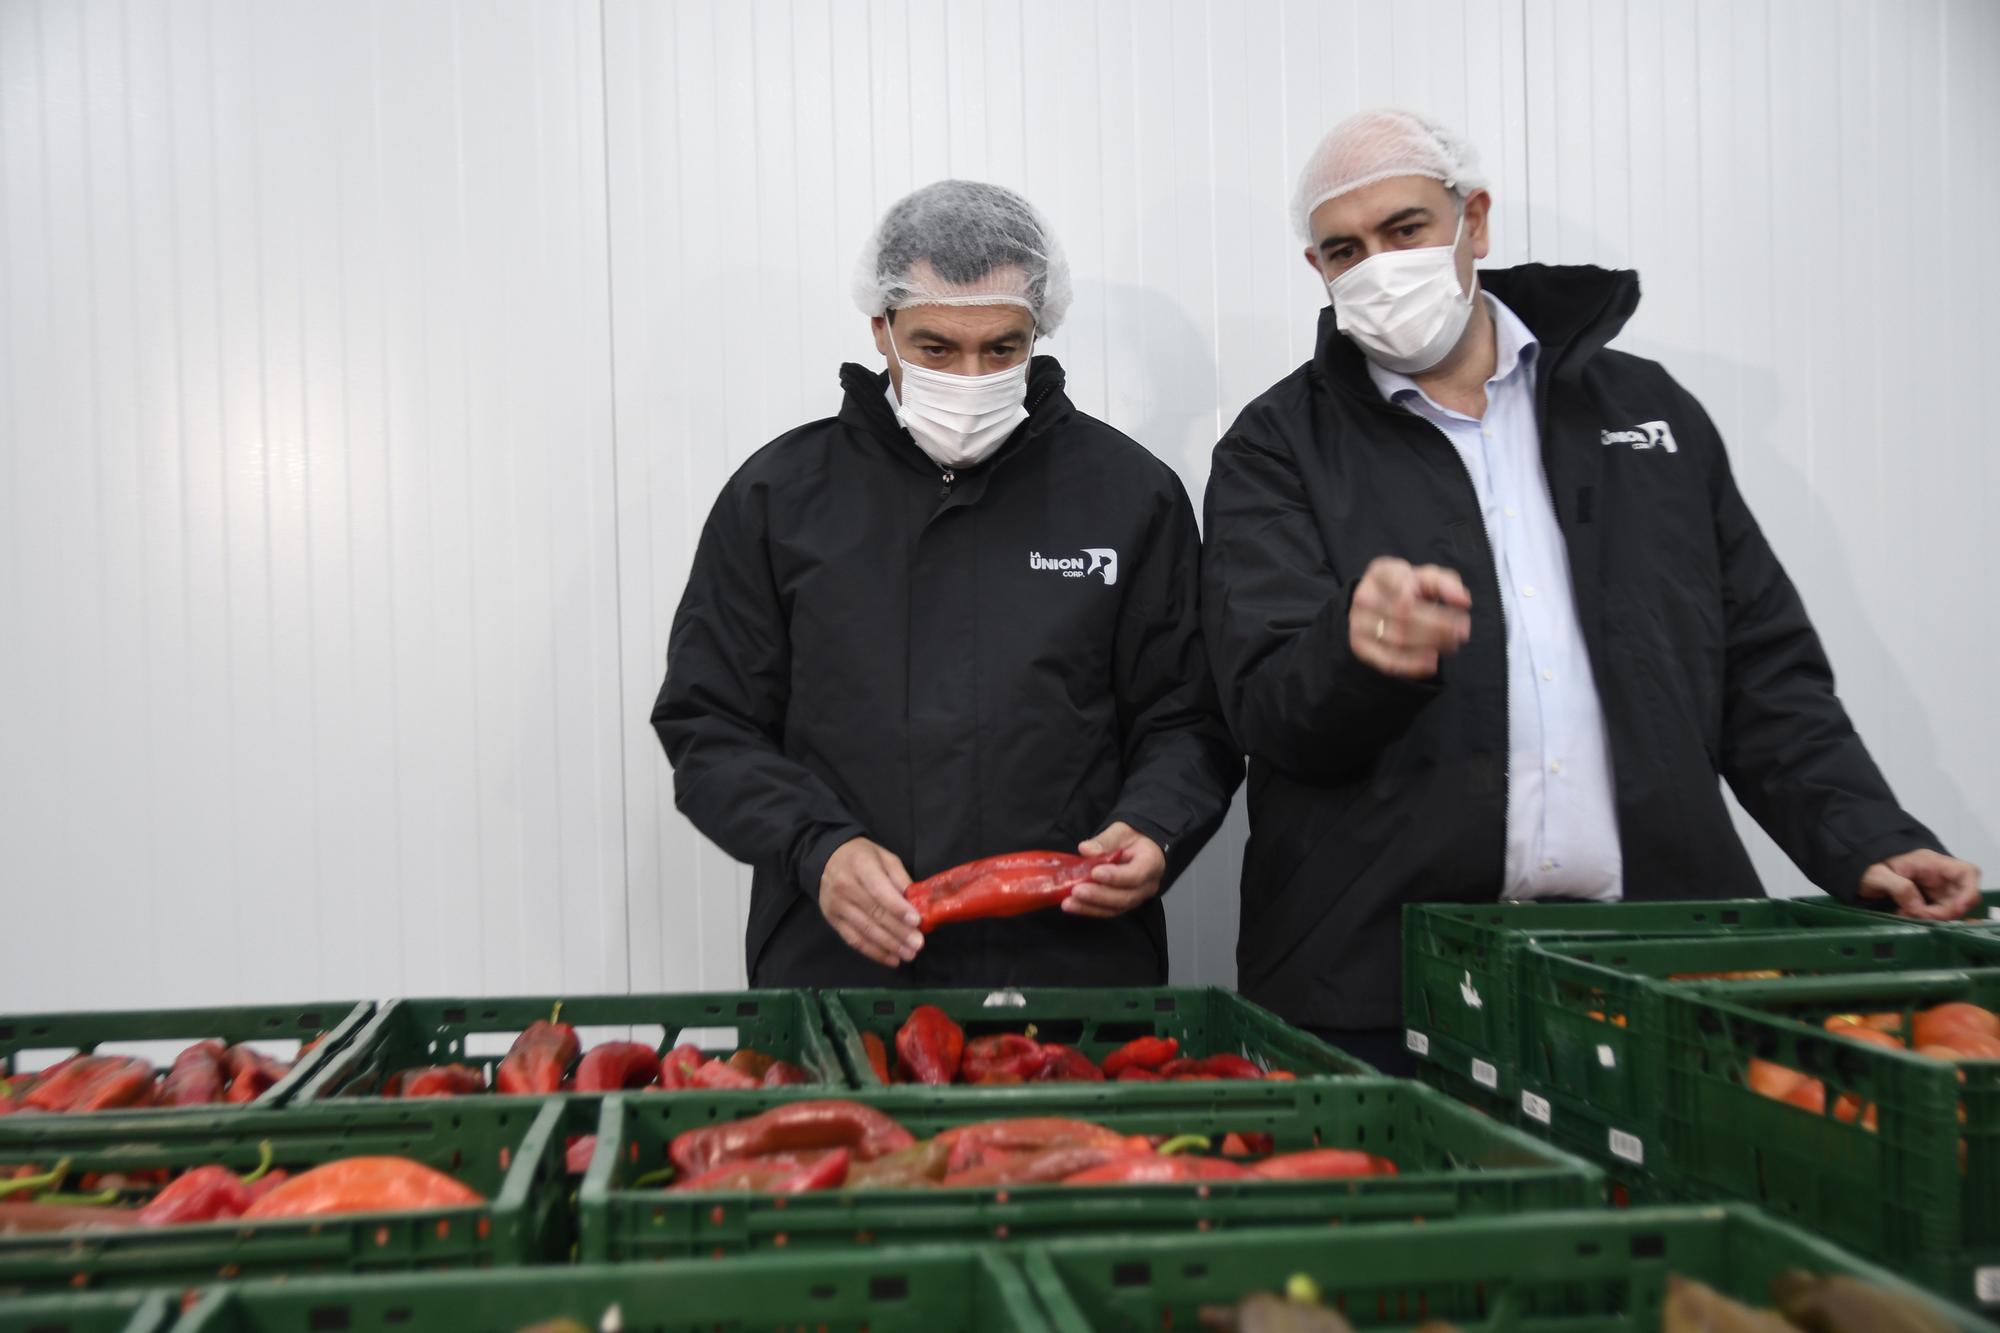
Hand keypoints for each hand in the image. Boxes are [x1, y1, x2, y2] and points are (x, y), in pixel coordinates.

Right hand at [819, 837, 923, 966]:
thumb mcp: (884, 857)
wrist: (827, 859)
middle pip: (874, 914)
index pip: (880, 891)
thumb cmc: (862, 857)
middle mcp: (845, 887)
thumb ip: (900, 878)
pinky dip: (874, 952)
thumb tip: (918, 902)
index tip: (916, 921)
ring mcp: (836, 906)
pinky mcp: (833, 920)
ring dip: (889, 946)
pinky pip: (854, 940)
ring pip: (865, 930)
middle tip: (918, 944)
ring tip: (908, 954)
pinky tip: (891, 959)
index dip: (898, 908)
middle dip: (898, 932)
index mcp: (860, 866)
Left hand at [1063, 822, 1162, 918]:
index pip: (1136, 874)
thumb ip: (1105, 840)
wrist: (1142, 848)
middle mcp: (1147, 885)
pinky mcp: (1122, 904)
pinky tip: (1071, 905)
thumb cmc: (1133, 838)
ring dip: (1089, 907)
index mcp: (1151, 863)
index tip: (1095, 872)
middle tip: (1076, 890)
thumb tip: (1086, 849)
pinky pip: (1107, 911)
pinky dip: (1088, 910)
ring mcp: (1136, 898)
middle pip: (1125, 897)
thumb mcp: (1121, 831)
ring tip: (1069, 902)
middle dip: (1098, 895)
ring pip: (1115, 908)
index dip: (1116, 876)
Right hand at [1349, 556, 1472, 679]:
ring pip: (1398, 638)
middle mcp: (1364, 596)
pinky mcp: (1360, 646)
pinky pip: (1387, 661)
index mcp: (1381, 572)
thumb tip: (1463, 601)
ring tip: (1452, 645)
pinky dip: (1412, 665)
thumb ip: (1446, 583)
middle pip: (1404, 613)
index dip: (1429, 594)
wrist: (1376, 606)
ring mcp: (1359, 623)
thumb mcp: (1425, 577)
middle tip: (1463, 631)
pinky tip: (1432, 664)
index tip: (1460, 607)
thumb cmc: (1408, 588)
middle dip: (1439, 625)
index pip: (1402, 581)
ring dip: (1430, 644)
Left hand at [1858, 848, 1982, 920]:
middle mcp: (1937, 875)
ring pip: (1948, 906)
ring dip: (1933, 917)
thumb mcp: (1877, 874)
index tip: (1956, 908)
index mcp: (1931, 863)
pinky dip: (1925, 917)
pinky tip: (1906, 915)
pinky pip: (1935, 910)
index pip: (1967, 872)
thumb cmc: (1866, 864)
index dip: (1969, 891)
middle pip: (1960, 896)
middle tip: (1920, 916)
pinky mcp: (1925, 897)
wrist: (1854, 865)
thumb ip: (1899, 887)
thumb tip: (1918, 906)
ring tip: (1906, 914)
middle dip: (1945, 912)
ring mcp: (1932, 886)